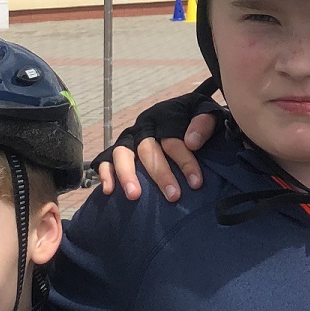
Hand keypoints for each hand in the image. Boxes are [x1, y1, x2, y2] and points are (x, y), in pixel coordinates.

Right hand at [99, 114, 215, 200]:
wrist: (180, 118)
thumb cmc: (193, 121)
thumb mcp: (204, 114)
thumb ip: (204, 122)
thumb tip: (192, 141)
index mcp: (164, 118)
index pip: (173, 141)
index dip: (185, 161)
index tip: (196, 182)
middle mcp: (143, 129)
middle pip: (148, 150)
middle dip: (161, 174)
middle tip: (174, 196)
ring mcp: (128, 140)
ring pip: (122, 154)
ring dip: (127, 174)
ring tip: (135, 196)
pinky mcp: (115, 152)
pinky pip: (105, 161)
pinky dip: (106, 174)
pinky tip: (109, 190)